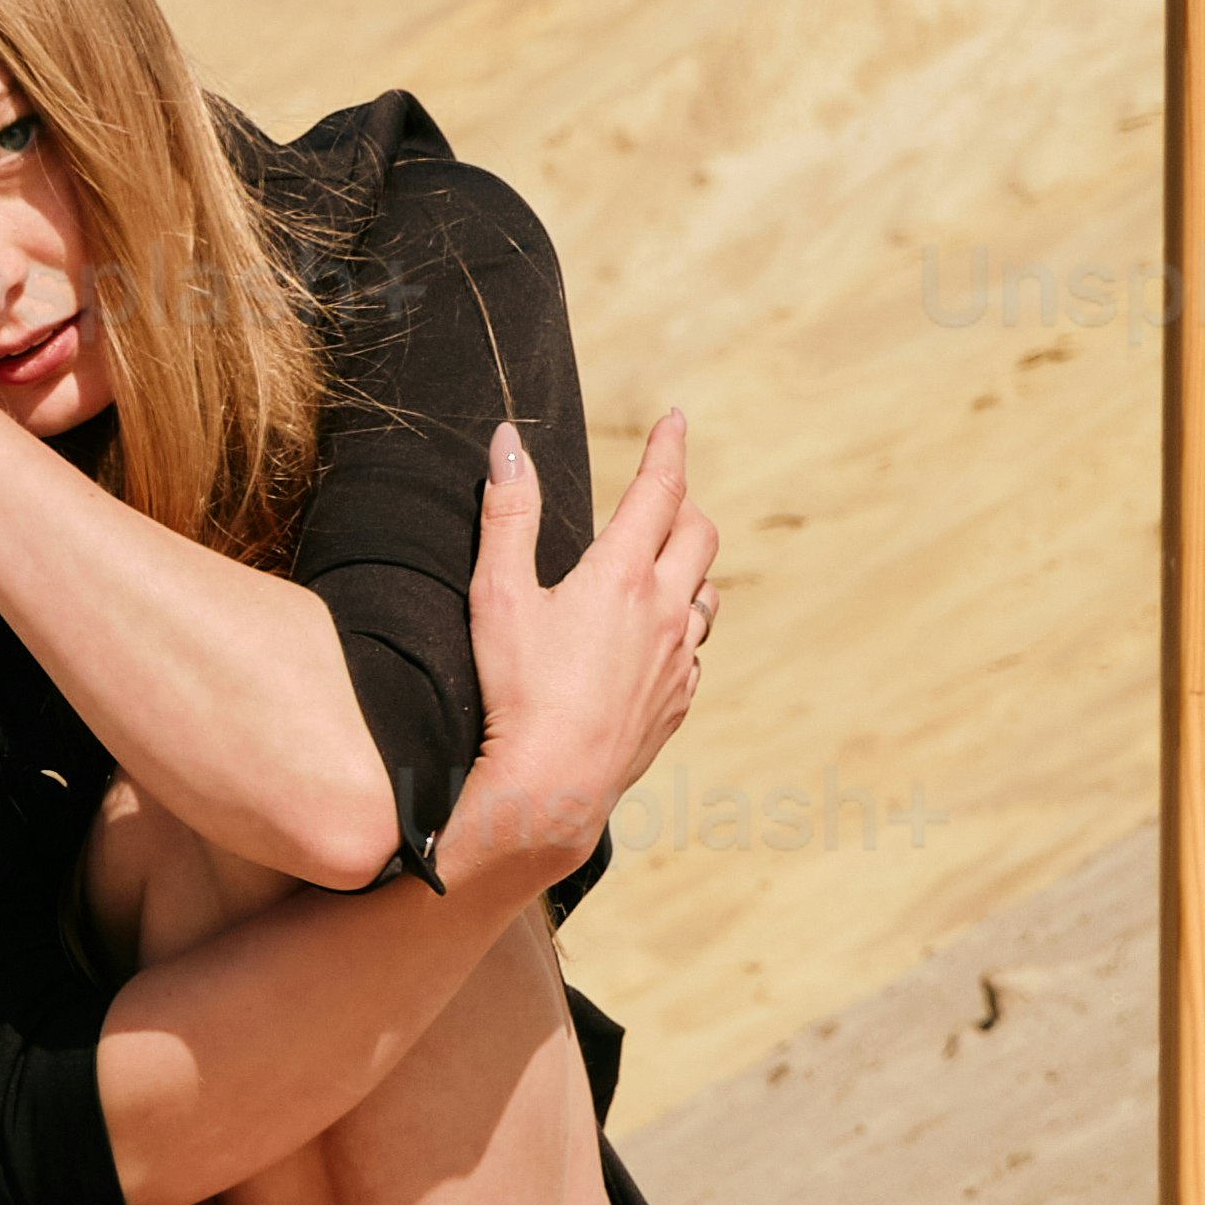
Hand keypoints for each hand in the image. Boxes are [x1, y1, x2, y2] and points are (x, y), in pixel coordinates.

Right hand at [449, 410, 715, 878]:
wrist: (554, 785)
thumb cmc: (518, 690)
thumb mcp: (498, 594)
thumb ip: (507, 513)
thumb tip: (507, 442)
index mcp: (622, 574)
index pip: (660, 490)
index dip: (669, 448)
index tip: (675, 420)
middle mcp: (665, 610)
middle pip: (699, 535)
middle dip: (682, 504)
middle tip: (660, 494)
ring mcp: (679, 660)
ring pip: (705, 594)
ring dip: (687, 570)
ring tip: (659, 568)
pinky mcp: (678, 702)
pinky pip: (693, 651)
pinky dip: (680, 630)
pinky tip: (653, 643)